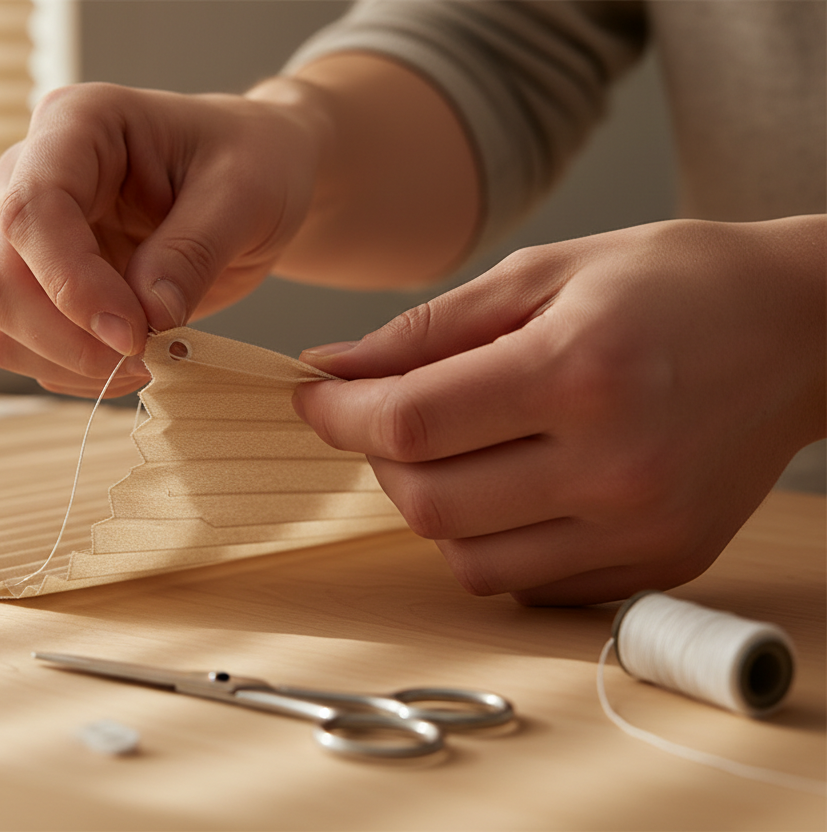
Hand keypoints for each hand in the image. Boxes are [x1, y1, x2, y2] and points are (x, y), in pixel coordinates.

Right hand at [0, 81, 325, 397]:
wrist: (256, 180)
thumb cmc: (253, 163)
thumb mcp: (246, 194)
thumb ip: (194, 250)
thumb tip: (146, 317)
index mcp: (78, 124)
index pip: (32, 210)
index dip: (71, 284)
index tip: (133, 334)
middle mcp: (30, 173)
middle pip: (2, 278)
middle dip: (69, 337)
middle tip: (149, 358)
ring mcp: (27, 234)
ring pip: (2, 322)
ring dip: (70, 361)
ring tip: (149, 360)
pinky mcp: (38, 283)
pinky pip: (25, 346)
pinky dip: (74, 371)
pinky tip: (133, 360)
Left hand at [293, 217, 825, 604]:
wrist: (802, 331)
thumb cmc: (673, 283)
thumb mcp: (546, 271)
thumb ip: (430, 327)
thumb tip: (334, 367)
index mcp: (579, 371)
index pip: (411, 420)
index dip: (339, 413)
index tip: (316, 396)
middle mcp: (613, 464)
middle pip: (428, 502)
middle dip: (378, 461)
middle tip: (385, 418)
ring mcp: (640, 527)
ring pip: (468, 560)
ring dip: (430, 508)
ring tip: (453, 451)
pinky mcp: (659, 563)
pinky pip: (529, 584)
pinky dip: (491, 542)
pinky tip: (509, 487)